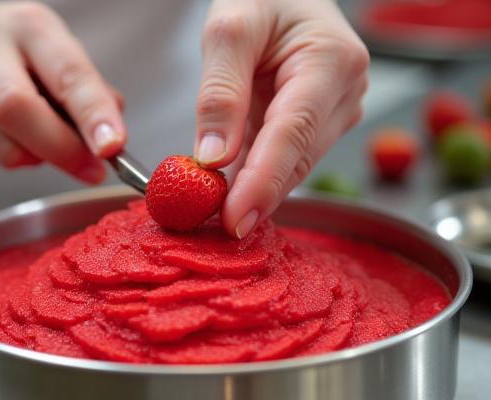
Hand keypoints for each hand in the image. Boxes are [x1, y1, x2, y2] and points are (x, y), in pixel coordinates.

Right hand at [0, 1, 125, 182]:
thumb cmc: (22, 51)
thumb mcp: (62, 54)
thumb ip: (90, 95)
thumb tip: (109, 143)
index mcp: (30, 25)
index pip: (67, 74)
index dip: (93, 115)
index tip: (112, 147)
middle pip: (18, 110)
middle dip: (62, 150)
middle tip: (91, 169)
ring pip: (4, 148)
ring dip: (37, 158)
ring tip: (41, 137)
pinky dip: (11, 156)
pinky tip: (9, 133)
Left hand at [194, 0, 368, 237]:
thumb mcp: (229, 29)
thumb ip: (220, 92)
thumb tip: (212, 159)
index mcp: (330, 61)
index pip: (293, 133)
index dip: (264, 182)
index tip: (234, 219)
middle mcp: (343, 93)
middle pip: (297, 159)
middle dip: (257, 197)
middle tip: (215, 233)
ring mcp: (334, 113)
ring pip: (294, 166)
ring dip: (256, 194)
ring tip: (215, 220)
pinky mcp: (317, 125)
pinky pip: (286, 160)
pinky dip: (257, 180)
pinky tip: (231, 198)